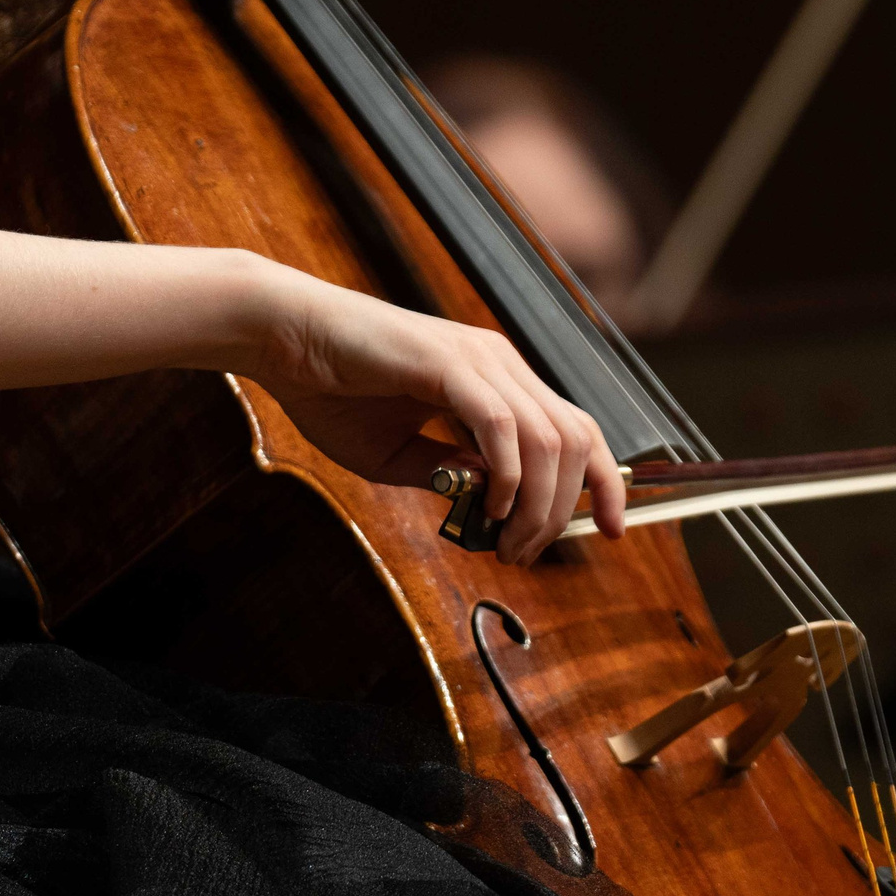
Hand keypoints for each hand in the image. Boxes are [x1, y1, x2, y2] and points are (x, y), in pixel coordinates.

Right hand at [244, 272, 626, 565]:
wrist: (283, 342)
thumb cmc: (332, 392)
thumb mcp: (399, 455)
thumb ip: (450, 475)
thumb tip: (493, 503)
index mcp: (496, 380)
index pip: (577, 430)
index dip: (604, 483)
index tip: (612, 531)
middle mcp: (499, 365)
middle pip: (573, 441)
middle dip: (563, 510)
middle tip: (523, 553)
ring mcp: (478, 359)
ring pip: (546, 438)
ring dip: (536, 503)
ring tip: (506, 541)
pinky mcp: (448, 363)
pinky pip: (500, 424)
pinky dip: (506, 473)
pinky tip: (489, 505)